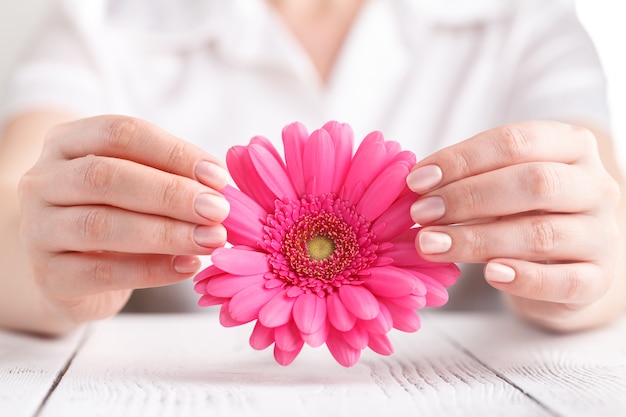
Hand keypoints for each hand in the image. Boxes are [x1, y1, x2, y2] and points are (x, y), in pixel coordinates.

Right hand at [18, 115, 229, 324]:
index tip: (218, 177)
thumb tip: (219, 183)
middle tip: (218, 210)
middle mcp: (43, 181)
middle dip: (170, 193)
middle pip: (106, 176)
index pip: (119, 133)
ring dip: (166, 232)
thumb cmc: (112, 215)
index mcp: (67, 143)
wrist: (67, 271)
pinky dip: (152, 270)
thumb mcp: (134, 185)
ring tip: (211, 239)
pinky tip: (188, 266)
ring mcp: (38, 229)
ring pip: (101, 225)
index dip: (173, 153)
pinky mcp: (49, 276)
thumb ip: (167, 176)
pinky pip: (102, 273)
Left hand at [407, 121, 620, 330]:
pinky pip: (565, 281)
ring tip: (431, 244)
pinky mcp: (598, 279)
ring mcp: (602, 234)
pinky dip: (524, 279)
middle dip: (468, 197)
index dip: (461, 160)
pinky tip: (490, 274)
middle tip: (420, 213)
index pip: (515, 142)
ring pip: (542, 234)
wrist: (567, 259)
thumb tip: (415, 184)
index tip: (416, 181)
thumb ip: (468, 179)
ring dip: (478, 239)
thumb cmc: (524, 210)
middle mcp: (595, 186)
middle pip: (534, 183)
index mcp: (571, 146)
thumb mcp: (500, 184)